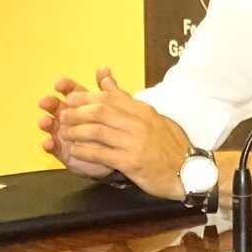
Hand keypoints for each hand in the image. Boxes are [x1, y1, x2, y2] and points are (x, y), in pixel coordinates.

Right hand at [37, 78, 113, 178]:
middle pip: (55, 106)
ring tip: (45, 121)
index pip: (70, 90)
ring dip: (46, 122)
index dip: (64, 86)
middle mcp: (70, 117)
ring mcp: (65, 133)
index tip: (60, 83)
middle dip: (49, 103)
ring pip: (51, 125)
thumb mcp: (114, 108)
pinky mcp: (64, 150)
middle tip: (46, 101)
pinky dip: (49, 145)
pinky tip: (48, 143)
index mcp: (80, 104)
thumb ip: (108, 90)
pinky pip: (54, 147)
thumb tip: (104, 69)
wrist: (118, 153)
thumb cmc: (113, 129)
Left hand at [51, 69, 191, 195]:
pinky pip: (102, 154)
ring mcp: (136, 142)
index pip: (110, 98)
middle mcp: (139, 123)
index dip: (86, 97)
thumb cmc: (170, 146)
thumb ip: (126, 101)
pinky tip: (75, 151)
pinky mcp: (132, 162)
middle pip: (101, 111)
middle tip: (62, 115)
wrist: (189, 171)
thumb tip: (105, 80)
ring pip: (98, 131)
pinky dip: (86, 151)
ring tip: (64, 133)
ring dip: (77, 131)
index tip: (70, 98)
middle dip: (77, 112)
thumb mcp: (152, 118)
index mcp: (143, 111)